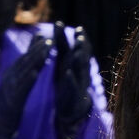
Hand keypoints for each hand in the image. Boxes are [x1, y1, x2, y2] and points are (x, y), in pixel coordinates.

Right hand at [0, 35, 50, 138]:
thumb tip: (30, 53)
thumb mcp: (16, 81)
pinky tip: (36, 73)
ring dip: (35, 61)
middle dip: (38, 50)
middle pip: (26, 62)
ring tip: (46, 51)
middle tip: (50, 39)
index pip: (27, 58)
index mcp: (14, 74)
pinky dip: (28, 79)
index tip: (49, 36)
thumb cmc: (8, 100)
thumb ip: (25, 67)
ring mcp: (10, 89)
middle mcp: (11, 78)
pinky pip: (21, 88)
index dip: (37, 47)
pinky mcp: (12, 101)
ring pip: (24, 72)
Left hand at [54, 21, 92, 138]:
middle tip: (80, 34)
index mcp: (74, 65)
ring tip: (77, 50)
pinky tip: (67, 73)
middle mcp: (79, 72)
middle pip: (81, 56)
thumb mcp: (63, 66)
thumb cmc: (67, 87)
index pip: (73, 48)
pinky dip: (71, 79)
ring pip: (80, 70)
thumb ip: (61, 49)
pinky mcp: (75, 97)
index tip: (67, 25)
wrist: (72, 113)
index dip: (71, 37)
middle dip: (81, 45)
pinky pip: (73, 87)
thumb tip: (58, 32)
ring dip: (80, 60)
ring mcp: (79, 84)